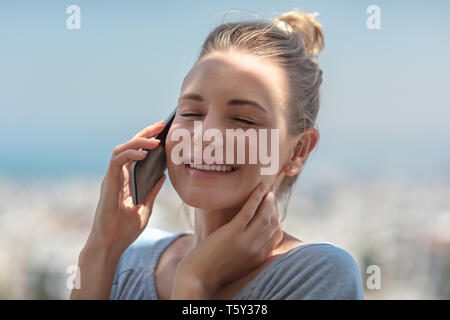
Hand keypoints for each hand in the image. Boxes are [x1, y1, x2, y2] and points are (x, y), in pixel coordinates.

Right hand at [87, 120, 166, 254]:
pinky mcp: (108, 184)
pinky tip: (144, 154)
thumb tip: (162, 176)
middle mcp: (117, 176)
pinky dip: (129, 154)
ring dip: (137, 141)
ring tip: (155, 140)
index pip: (136, 153)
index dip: (148, 140)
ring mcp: (111, 179)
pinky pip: (116, 162)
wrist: (111, 245)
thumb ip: (152, 191)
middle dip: (145, 133)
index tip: (163, 131)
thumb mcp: (145, 207)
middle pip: (129, 147)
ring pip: (120, 150)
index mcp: (126, 180)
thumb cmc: (125, 229)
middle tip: (162, 125)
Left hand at [171, 183, 282, 298]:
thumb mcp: (238, 264)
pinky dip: (256, 197)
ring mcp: (245, 241)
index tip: (273, 207)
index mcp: (259, 258)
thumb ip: (248, 252)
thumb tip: (250, 238)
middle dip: (274, 207)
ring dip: (268, 200)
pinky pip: (249, 211)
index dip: (277, 219)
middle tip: (272, 193)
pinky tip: (258, 188)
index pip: (276, 235)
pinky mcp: (232, 233)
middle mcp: (256, 249)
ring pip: (264, 216)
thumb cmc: (213, 271)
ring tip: (268, 189)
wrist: (197, 279)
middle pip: (273, 223)